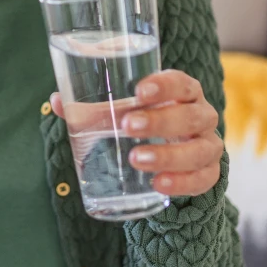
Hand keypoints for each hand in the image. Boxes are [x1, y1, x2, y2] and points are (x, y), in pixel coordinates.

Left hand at [51, 69, 222, 196]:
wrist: (172, 158)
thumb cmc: (144, 122)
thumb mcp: (123, 112)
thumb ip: (92, 107)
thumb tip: (58, 101)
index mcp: (184, 93)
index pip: (183, 83)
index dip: (166, 85)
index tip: (140, 91)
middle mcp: (201, 117)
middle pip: (192, 116)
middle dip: (160, 121)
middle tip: (127, 126)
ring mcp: (208, 146)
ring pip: (200, 150)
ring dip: (169, 154)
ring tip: (137, 159)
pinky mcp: (208, 174)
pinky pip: (202, 179)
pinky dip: (182, 183)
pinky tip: (159, 184)